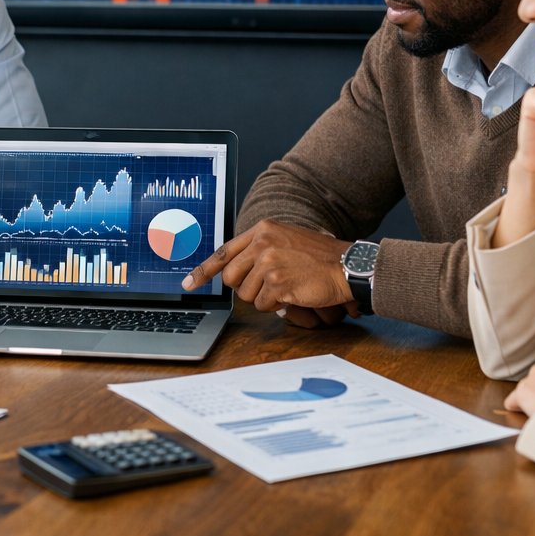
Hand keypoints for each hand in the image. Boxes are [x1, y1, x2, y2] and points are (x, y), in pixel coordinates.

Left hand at [180, 220, 359, 325]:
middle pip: (231, 278)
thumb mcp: (286, 239)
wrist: (347, 265)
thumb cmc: (319, 256)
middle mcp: (262, 243)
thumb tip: (233, 270)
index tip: (188, 284)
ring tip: (286, 285)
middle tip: (267, 286)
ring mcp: (269, 263)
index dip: (204, 271)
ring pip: (247, 294)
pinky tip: (292, 293)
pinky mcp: (277, 283)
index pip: (224, 252)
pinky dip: (277, 305)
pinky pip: (263, 305)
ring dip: (264, 297)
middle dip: (245, 288)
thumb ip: (258, 249)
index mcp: (262, 230)